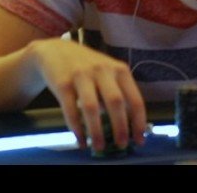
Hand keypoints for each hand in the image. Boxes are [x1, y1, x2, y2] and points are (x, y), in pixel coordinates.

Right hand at [28, 38, 146, 151]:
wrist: (56, 50)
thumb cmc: (88, 67)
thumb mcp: (107, 73)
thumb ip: (118, 93)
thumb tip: (128, 126)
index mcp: (119, 69)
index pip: (134, 98)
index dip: (138, 121)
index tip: (140, 139)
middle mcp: (102, 70)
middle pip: (115, 102)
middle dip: (120, 127)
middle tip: (121, 144)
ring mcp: (81, 75)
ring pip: (92, 107)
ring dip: (97, 131)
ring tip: (99, 147)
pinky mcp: (62, 83)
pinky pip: (70, 110)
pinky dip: (77, 129)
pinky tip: (81, 140)